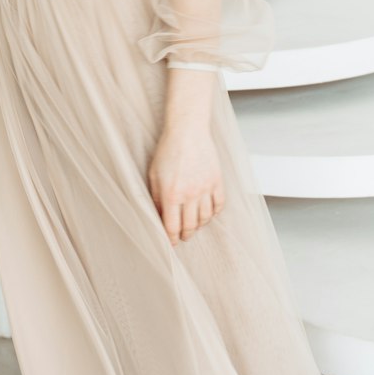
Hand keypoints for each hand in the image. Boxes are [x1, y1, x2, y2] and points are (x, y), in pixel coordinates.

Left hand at [147, 126, 225, 245]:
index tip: (171, 243)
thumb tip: (158, 217)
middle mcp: (190, 194)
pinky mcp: (217, 181)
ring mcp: (205, 188)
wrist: (187, 131)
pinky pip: (219, 205)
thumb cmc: (167, 151)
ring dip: (199, 225)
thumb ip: (156, 198)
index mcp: (172, 194)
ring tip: (194, 224)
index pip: (172, 226)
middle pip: (190, 226)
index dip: (171, 238)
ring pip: (205, 218)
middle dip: (185, 235)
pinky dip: (213, 213)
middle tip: (182, 237)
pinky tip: (207, 212)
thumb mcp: (154, 175)